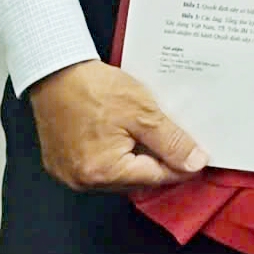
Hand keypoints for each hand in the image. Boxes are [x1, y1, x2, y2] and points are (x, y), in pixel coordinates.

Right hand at [24, 59, 206, 192]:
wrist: (54, 72)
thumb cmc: (94, 88)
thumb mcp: (142, 112)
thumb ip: (171, 141)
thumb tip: (195, 163)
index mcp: (103, 172)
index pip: (156, 178)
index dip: (181, 166)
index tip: (199, 158)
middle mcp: (83, 181)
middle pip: (137, 179)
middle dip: (158, 162)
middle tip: (177, 141)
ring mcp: (69, 174)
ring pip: (118, 174)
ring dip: (137, 158)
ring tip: (149, 134)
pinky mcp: (62, 163)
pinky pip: (99, 166)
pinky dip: (116, 154)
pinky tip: (125, 135)